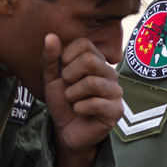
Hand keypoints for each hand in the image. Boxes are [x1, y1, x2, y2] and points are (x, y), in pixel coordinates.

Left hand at [42, 34, 123, 166]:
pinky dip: (79, 108)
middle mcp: (110, 73)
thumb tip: (50, 35)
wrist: (67, 130)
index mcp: (96, 60)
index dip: (66, 57)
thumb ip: (51, 58)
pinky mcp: (116, 110)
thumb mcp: (51, 78)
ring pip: (91, 83)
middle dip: (69, 76)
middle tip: (68, 88)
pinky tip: (80, 112)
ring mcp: (115, 92)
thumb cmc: (63, 102)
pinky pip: (95, 104)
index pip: (84, 44)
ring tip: (73, 101)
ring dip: (72, 95)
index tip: (63, 73)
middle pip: (89, 60)